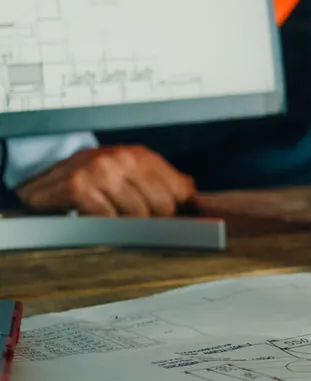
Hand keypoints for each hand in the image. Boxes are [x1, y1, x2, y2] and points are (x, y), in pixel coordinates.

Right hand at [16, 145, 194, 216]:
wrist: (44, 177)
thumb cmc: (95, 176)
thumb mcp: (132, 171)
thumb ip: (166, 181)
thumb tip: (196, 199)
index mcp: (141, 156)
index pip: (179, 191)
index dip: (178, 209)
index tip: (174, 218)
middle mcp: (124, 159)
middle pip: (163, 206)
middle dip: (154, 220)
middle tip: (136, 220)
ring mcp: (102, 171)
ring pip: (138, 216)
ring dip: (127, 224)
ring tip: (114, 216)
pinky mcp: (80, 187)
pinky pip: (109, 219)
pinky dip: (104, 224)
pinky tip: (96, 217)